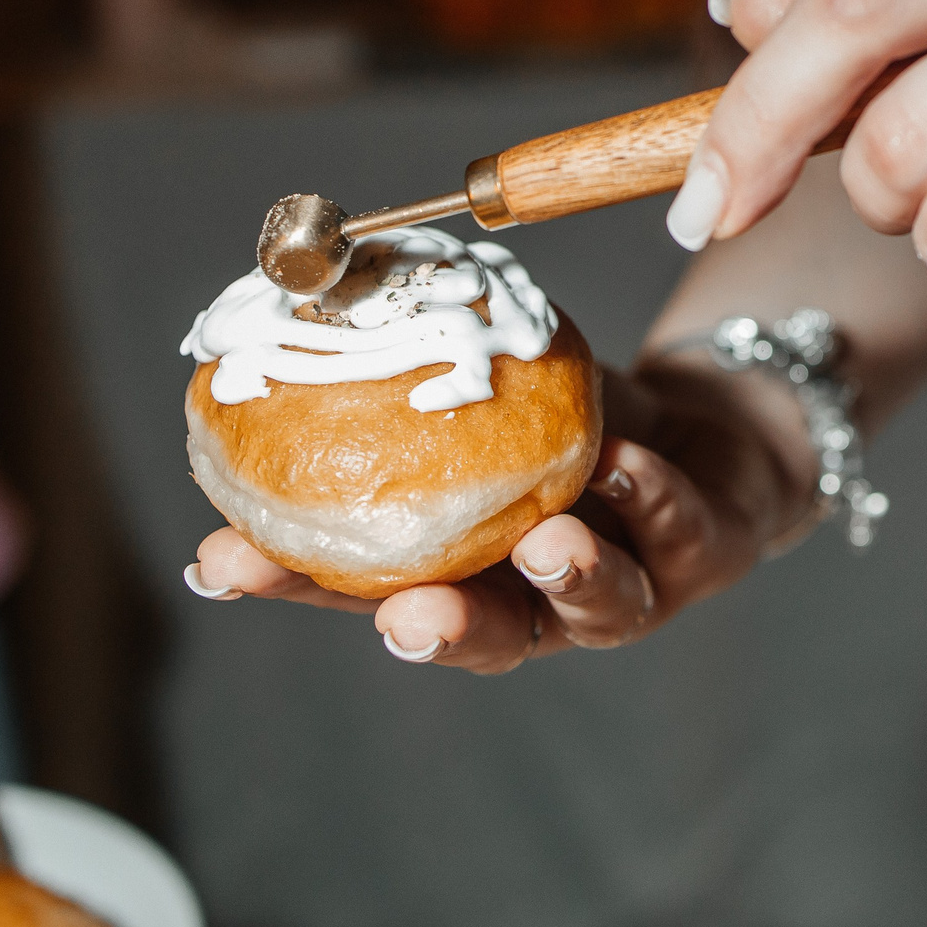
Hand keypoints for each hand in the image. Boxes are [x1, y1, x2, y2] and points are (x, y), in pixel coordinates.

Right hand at [184, 366, 805, 671]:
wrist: (702, 430)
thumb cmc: (575, 419)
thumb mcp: (491, 382)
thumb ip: (416, 364)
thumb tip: (307, 293)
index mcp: (463, 568)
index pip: (361, 585)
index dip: (290, 581)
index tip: (221, 563)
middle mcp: (542, 599)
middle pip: (485, 634)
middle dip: (442, 632)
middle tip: (405, 620)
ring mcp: (631, 586)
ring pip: (600, 606)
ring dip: (570, 577)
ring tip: (547, 544)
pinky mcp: (705, 550)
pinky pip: (677, 527)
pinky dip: (649, 496)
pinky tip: (621, 459)